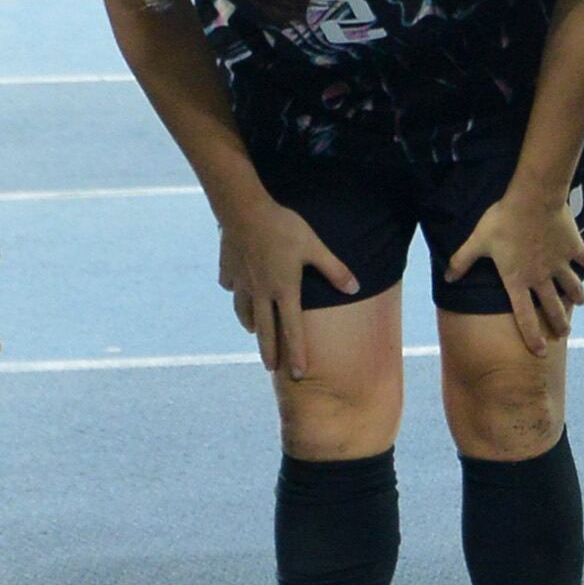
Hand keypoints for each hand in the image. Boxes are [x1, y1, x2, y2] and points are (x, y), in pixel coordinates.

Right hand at [216, 191, 357, 373]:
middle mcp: (260, 293)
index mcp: (284, 291)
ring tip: (255, 332)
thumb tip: (354, 288)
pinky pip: (231, 287)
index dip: (297, 354)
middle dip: (270, 352)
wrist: (244, 210)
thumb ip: (335, 270)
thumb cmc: (284, 228)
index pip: (292, 330)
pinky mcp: (229, 270)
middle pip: (265, 330)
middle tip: (272, 368)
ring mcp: (241, 283)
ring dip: (251, 325)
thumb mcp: (316, 247)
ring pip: (244, 312)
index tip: (299, 374)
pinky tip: (236, 291)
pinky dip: (235, 293)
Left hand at [443, 181, 583, 355]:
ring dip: (578, 296)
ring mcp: (560, 263)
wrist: (533, 201)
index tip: (541, 351)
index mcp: (517, 280)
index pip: (524, 316)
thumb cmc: (503, 221)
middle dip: (560, 323)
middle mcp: (541, 277)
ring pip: (573, 287)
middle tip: (564, 333)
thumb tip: (447, 278)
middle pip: (553, 307)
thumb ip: (462, 261)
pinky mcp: (574, 248)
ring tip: (581, 301)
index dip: (532, 336)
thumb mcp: (477, 241)